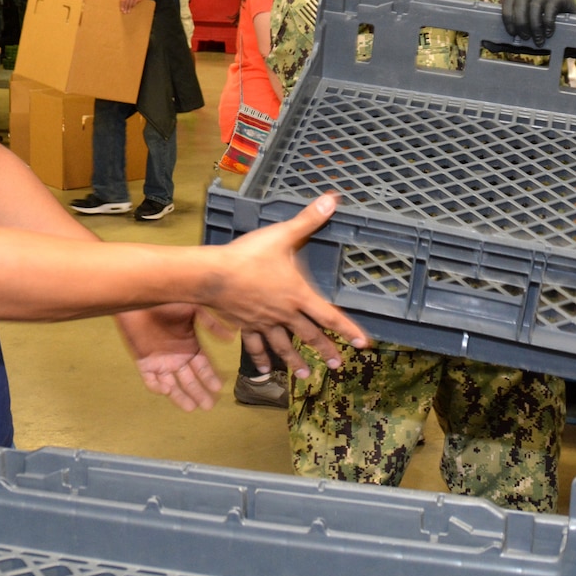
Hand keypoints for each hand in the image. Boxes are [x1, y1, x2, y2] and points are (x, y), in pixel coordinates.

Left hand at [114, 304, 231, 410]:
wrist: (140, 296)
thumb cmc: (168, 299)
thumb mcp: (194, 309)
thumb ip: (211, 323)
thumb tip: (231, 336)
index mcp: (190, 345)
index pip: (203, 366)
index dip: (210, 377)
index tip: (219, 388)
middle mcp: (177, 356)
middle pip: (190, 379)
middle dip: (199, 392)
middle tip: (208, 406)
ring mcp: (160, 360)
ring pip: (172, 384)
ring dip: (181, 396)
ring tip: (191, 407)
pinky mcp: (144, 361)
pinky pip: (150, 380)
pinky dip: (157, 387)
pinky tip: (167, 389)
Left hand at [119, 0, 150, 12]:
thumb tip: (123, 4)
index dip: (121, 5)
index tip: (121, 9)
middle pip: (125, 2)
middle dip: (124, 8)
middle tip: (124, 12)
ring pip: (129, 4)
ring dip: (128, 8)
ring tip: (127, 12)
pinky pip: (133, 4)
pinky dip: (131, 7)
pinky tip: (131, 9)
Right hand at [207, 194, 367, 377]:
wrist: (213, 276)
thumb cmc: (249, 255)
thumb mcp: (282, 235)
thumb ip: (308, 220)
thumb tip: (333, 200)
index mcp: (297, 295)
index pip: (329, 316)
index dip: (348, 329)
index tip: (363, 344)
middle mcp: (284, 314)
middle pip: (309, 336)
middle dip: (325, 349)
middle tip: (337, 365)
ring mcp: (264, 322)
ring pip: (284, 346)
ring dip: (296, 361)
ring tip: (306, 375)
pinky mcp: (245, 325)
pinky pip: (255, 345)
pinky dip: (260, 358)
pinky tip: (263, 371)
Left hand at [500, 0, 575, 41]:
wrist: (571, 32)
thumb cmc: (543, 34)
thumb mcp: (524, 40)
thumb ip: (506, 42)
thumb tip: (486, 44)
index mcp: (520, 2)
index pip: (508, 0)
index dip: (507, 15)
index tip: (511, 33)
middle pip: (520, 2)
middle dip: (521, 22)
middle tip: (526, 38)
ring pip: (534, 5)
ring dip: (534, 24)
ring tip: (539, 40)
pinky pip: (550, 7)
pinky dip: (548, 21)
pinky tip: (549, 33)